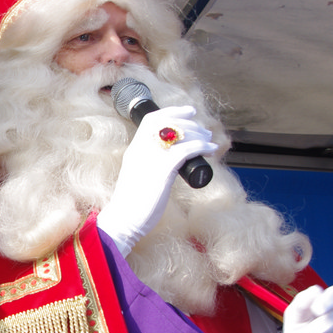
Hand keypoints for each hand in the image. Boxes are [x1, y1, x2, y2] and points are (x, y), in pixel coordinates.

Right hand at [97, 105, 217, 253]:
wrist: (122, 221)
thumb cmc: (131, 205)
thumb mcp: (138, 177)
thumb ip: (149, 167)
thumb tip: (169, 165)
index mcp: (134, 150)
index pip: (151, 119)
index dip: (172, 111)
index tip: (188, 111)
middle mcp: (142, 150)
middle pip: (168, 123)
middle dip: (190, 122)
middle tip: (204, 129)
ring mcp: (151, 159)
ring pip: (178, 134)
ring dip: (198, 133)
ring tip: (209, 139)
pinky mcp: (162, 171)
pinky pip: (185, 150)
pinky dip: (200, 146)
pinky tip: (210, 149)